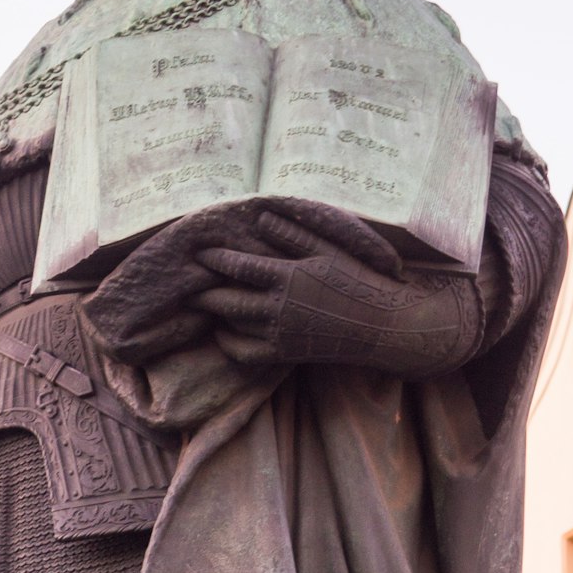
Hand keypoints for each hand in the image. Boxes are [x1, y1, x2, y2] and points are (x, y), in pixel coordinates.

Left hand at [190, 211, 481, 373]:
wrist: (383, 326)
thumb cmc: (359, 279)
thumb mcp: (329, 250)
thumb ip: (293, 234)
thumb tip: (260, 218)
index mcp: (289, 276)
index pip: (238, 266)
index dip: (214, 258)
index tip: (198, 252)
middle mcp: (279, 307)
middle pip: (226, 301)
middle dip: (204, 293)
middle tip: (190, 285)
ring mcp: (281, 334)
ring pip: (232, 327)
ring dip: (215, 316)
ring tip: (205, 304)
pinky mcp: (285, 354)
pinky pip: (244, 354)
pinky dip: (229, 344)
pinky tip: (227, 332)